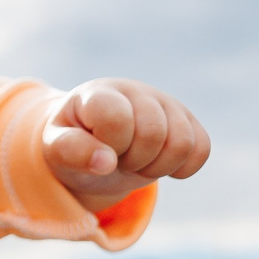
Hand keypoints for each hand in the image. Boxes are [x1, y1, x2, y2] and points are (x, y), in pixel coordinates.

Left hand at [44, 79, 210, 208]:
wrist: (95, 143)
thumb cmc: (73, 143)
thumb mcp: (56, 149)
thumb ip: (72, 151)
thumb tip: (106, 162)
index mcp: (99, 93)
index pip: (117, 118)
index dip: (110, 147)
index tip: (99, 152)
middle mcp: (135, 91)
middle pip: (153, 134)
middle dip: (134, 160)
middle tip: (118, 159)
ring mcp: (165, 103)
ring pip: (183, 143)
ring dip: (158, 166)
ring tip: (137, 161)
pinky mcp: (187, 120)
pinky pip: (202, 149)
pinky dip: (182, 167)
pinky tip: (160, 163)